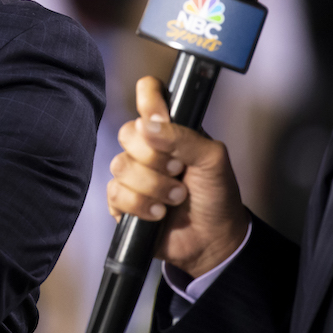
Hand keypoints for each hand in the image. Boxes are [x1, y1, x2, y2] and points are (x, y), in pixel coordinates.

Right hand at [106, 76, 249, 277]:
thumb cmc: (217, 194)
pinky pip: (116, 194)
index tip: (160, 119)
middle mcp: (147, 146)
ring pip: (121, 166)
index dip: (148, 100)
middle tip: (179, 171)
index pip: (148, 93)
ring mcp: (133, 173)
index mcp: (169, 128)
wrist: (214, 239)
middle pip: (127, 132)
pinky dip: (141, 206)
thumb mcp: (213, 160)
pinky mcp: (122, 201)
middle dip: (155, 158)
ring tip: (176, 198)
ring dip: (153, 186)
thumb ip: (184, 137)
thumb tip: (148, 125)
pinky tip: (159, 213)